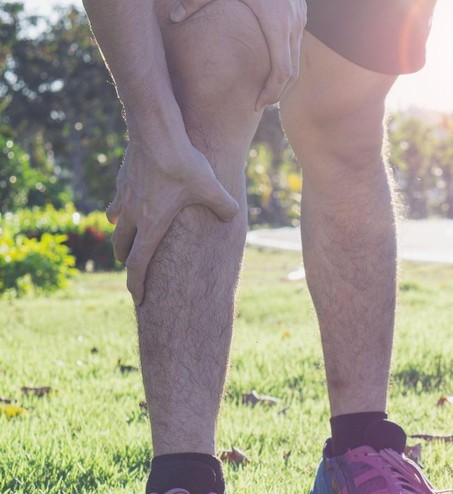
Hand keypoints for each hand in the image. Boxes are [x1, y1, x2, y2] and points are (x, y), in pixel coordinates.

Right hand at [109, 134, 238, 304]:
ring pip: (118, 225)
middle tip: (135, 273)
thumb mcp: (213, 188)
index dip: (137, 285)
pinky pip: (117, 204)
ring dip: (123, 238)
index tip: (138, 299)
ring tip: (129, 243)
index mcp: (151, 225)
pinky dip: (120, 212)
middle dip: (128, 262)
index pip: (137, 265)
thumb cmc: (184, 163)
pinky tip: (127, 209)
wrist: (156, 132)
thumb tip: (231, 215)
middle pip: (123, 248)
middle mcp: (133, 215)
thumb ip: (224, 207)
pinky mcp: (122, 180)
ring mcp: (124, 197)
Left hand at [169, 0, 305, 109]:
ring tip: (264, 87)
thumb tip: (173, 18)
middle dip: (277, 90)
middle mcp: (293, 23)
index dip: (271, 92)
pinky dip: (285, 56)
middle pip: (293, 71)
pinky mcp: (300, 11)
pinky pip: (295, 42)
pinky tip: (268, 61)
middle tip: (259, 103)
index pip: (282, 71)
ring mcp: (300, 17)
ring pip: (296, 57)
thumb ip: (194, 2)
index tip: (258, 105)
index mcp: (276, 22)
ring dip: (282, 75)